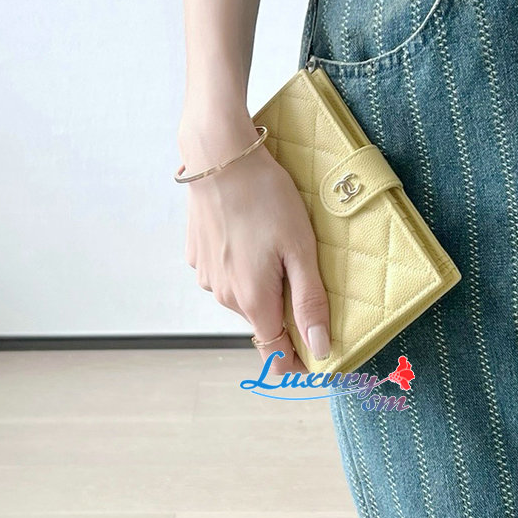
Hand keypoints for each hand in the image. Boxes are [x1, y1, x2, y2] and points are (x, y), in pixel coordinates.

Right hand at [178, 115, 330, 374]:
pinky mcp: (198, 255)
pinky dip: (242, 263)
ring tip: (276, 243)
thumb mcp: (301, 248)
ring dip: (262, 283)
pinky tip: (252, 233)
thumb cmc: (267, 198)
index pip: (274, 352)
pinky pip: (227, 273)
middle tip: (304, 269)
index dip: (295, 360)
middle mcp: (225, 296)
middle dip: (284, 308)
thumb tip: (319, 349)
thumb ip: (309, 302)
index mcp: (253, 300)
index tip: (314, 355)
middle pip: (262, 320)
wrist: (220, 157)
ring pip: (243, 295)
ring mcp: (207, 276)